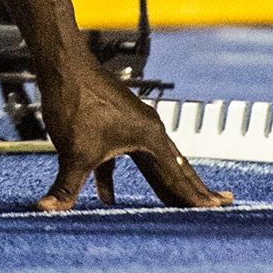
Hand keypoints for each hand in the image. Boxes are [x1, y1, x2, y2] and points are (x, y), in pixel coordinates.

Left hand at [35, 70, 229, 211]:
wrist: (63, 64)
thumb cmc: (76, 98)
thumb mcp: (74, 152)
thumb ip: (67, 186)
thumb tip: (52, 208)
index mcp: (149, 137)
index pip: (178, 176)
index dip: (195, 197)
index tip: (216, 208)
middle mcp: (147, 130)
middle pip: (175, 168)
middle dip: (193, 190)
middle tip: (220, 203)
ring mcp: (131, 125)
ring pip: (151, 163)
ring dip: (160, 185)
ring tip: (175, 202)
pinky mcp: (113, 124)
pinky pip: (120, 158)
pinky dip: (114, 177)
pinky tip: (106, 197)